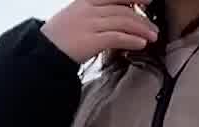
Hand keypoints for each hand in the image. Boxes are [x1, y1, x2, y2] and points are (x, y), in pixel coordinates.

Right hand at [42, 0, 157, 61]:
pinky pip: (116, 37)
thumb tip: (118, 18)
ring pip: (122, 22)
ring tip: (153, 37)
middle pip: (122, 9)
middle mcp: (90, 9)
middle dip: (141, 18)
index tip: (147, 0)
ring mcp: (90, 24)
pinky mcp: (91, 41)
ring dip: (141, 29)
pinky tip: (141, 43)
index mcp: (87, 1)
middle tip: (154, 28)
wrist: (45, 50)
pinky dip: (131, 39)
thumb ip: (97, 14)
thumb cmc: (62, 36)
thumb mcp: (78, 16)